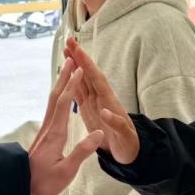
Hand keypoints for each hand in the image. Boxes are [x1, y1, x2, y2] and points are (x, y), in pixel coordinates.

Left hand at [28, 58, 104, 194]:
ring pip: (52, 102)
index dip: (72, 85)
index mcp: (55, 134)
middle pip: (56, 97)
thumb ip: (82, 151)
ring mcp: (45, 131)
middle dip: (64, 78)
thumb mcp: (66, 171)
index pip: (65, 103)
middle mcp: (48, 128)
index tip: (80, 70)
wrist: (21, 188)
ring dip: (60, 85)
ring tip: (66, 72)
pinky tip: (60, 96)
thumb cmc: (44, 183)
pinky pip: (52, 109)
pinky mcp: (44, 136)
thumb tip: (99, 133)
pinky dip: (58, 96)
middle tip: (71, 60)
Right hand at [64, 38, 138, 163]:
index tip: (79, 51)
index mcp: (109, 102)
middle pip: (89, 73)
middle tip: (70, 40)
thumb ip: (116, 124)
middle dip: (80, 57)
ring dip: (75, 65)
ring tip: (65, 51)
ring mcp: (94, 103)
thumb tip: (106, 111)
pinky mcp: (88, 109)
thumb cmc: (128, 146)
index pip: (97, 79)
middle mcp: (101, 98)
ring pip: (82, 80)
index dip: (88, 65)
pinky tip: (65, 73)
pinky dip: (72, 81)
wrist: (128, 153)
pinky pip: (79, 92)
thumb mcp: (124, 137)